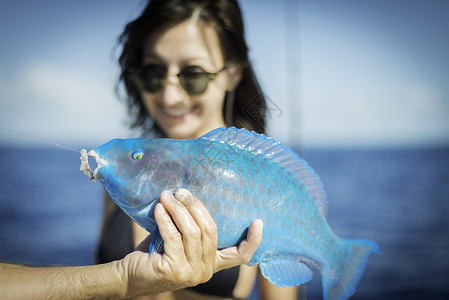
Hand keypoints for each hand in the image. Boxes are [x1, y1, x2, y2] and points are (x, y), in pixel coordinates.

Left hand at [118, 188, 262, 297]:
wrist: (131, 275)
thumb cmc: (157, 253)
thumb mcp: (181, 241)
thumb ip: (192, 227)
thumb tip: (194, 195)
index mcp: (213, 264)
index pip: (240, 255)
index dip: (253, 240)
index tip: (258, 221)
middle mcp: (206, 271)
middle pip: (209, 230)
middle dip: (195, 206)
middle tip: (181, 191)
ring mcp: (192, 273)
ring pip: (192, 231)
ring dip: (178, 209)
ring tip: (168, 195)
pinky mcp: (174, 270)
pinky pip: (173, 236)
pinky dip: (166, 219)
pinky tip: (159, 208)